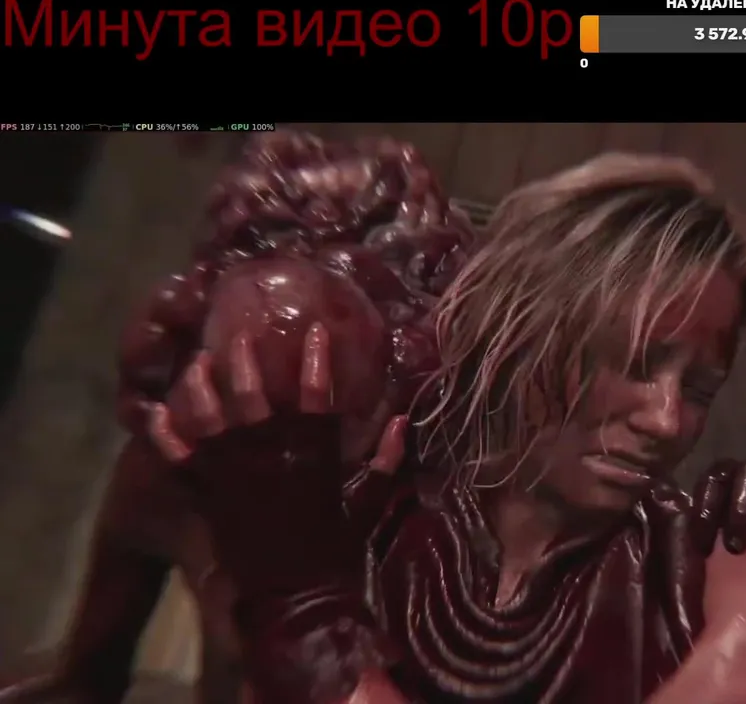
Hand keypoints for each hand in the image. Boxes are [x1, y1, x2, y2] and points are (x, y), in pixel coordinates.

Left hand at [146, 322, 406, 596]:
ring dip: (201, 387)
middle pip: (251, 395)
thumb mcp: (370, 503)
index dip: (315, 360)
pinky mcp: (209, 498)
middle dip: (245, 360)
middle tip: (240, 335)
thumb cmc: (338, 552)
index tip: (316, 330)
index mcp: (314, 456)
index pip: (316, 395)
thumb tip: (401, 420)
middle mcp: (270, 457)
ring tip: (199, 362)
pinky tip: (156, 411)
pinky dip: (165, 436)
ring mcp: (234, 477)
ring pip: (209, 418)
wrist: (296, 602)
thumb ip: (386, 460)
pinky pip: (178, 460)